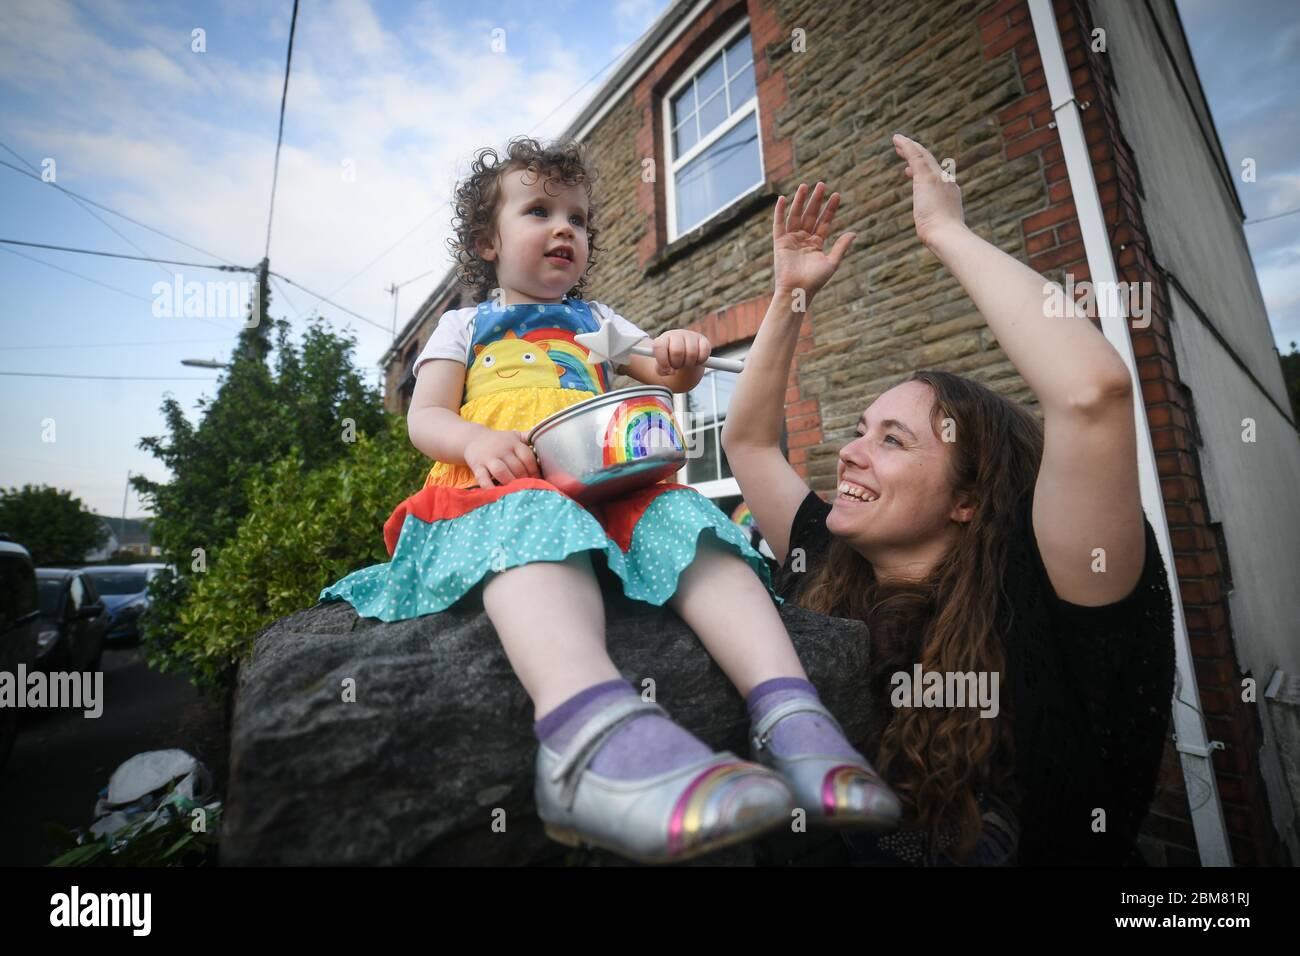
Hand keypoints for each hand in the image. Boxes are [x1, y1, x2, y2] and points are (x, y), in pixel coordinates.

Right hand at [464, 428, 538, 487]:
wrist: (473, 439)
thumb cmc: (499, 441)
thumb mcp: (514, 435)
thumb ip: (530, 436)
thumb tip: (549, 435)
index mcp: (513, 443)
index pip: (528, 457)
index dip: (535, 470)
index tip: (539, 480)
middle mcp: (502, 450)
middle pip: (516, 466)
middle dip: (524, 479)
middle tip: (529, 489)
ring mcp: (488, 458)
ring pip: (501, 470)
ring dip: (510, 482)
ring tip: (515, 491)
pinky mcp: (477, 466)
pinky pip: (482, 477)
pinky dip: (489, 486)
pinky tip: (496, 493)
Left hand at [651, 328, 711, 376]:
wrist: (684, 358)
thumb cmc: (671, 362)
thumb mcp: (662, 367)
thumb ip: (661, 369)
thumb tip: (668, 370)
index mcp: (663, 339)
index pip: (660, 347)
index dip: (663, 361)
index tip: (667, 369)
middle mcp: (676, 334)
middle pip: (677, 352)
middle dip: (677, 364)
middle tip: (678, 366)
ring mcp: (691, 336)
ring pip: (691, 353)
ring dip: (689, 364)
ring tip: (686, 363)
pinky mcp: (703, 340)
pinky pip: (704, 353)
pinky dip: (700, 361)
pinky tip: (695, 361)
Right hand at [772, 181, 855, 300]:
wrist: (798, 290)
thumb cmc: (815, 281)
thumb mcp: (832, 262)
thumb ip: (841, 246)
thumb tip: (854, 232)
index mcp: (816, 244)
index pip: (824, 222)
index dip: (830, 209)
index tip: (836, 195)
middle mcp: (804, 239)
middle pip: (810, 215)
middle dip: (816, 200)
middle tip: (822, 184)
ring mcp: (791, 239)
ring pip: (796, 216)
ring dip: (800, 201)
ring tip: (805, 186)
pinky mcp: (779, 242)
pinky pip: (779, 224)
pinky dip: (779, 212)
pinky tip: (782, 199)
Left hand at [891, 133, 966, 247]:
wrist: (947, 234)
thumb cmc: (944, 238)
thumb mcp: (940, 229)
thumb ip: (936, 226)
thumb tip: (931, 234)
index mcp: (951, 193)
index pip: (936, 176)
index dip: (924, 170)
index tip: (910, 170)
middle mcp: (946, 181)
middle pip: (930, 162)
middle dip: (916, 154)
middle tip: (903, 150)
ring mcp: (937, 177)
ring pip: (922, 155)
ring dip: (909, 147)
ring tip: (897, 142)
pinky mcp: (926, 176)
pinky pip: (914, 155)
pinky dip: (905, 146)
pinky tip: (896, 139)